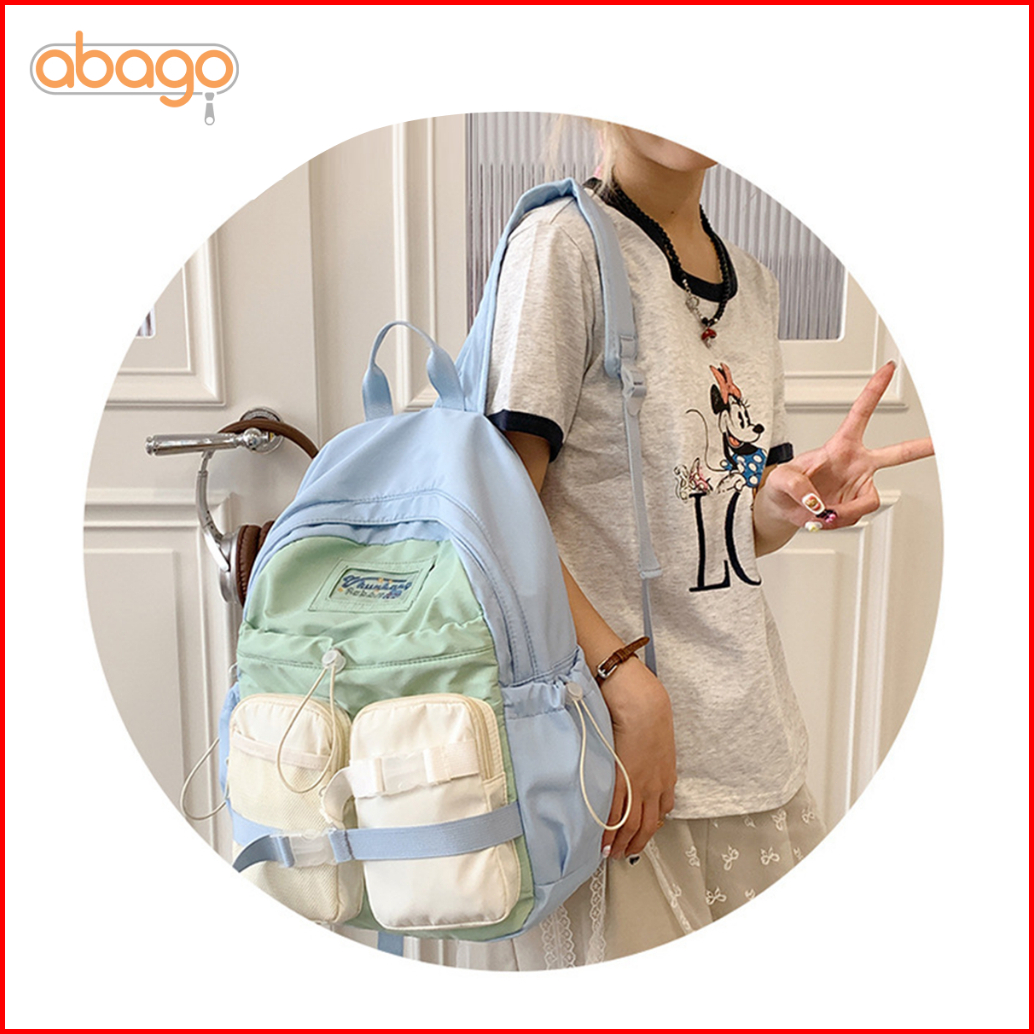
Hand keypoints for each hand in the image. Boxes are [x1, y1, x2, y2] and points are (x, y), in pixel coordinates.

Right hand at [599, 658, 676, 859]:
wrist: (641, 703)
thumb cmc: (647, 708)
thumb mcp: (657, 734)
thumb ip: (651, 750)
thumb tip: (641, 751)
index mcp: (665, 775)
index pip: (662, 810)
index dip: (651, 825)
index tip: (642, 833)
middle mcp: (654, 786)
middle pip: (647, 825)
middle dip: (636, 842)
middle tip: (626, 853)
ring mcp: (638, 787)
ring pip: (631, 825)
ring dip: (622, 843)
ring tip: (612, 854)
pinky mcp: (620, 782)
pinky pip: (615, 815)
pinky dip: (608, 832)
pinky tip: (603, 841)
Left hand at [755, 361, 933, 546]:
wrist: (783, 509)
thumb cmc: (782, 486)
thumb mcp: (780, 478)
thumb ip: (797, 485)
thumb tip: (816, 501)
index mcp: (840, 445)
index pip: (860, 413)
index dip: (874, 391)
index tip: (888, 370)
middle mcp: (855, 463)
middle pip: (896, 453)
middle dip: (922, 447)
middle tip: (942, 441)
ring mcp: (858, 484)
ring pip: (870, 500)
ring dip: (846, 511)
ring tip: (824, 512)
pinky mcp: (856, 504)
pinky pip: (858, 515)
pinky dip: (841, 519)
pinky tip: (827, 516)